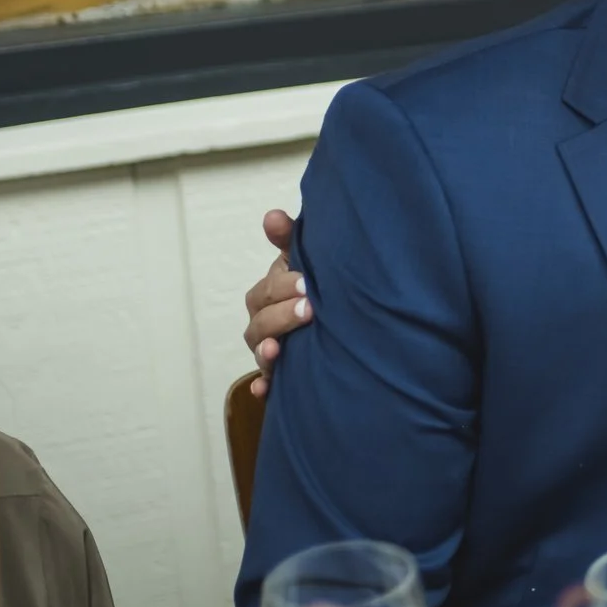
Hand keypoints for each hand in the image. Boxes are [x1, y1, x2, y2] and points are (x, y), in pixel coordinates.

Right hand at [241, 208, 311, 394]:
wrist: (346, 317)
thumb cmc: (319, 283)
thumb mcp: (307, 260)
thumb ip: (290, 239)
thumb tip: (272, 216)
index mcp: (271, 294)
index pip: (266, 291)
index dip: (282, 286)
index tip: (307, 282)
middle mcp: (265, 321)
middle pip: (260, 320)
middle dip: (280, 315)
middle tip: (309, 309)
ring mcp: (270, 349)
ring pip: (260, 350)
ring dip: (266, 350)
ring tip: (278, 348)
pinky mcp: (280, 374)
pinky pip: (265, 385)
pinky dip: (263, 387)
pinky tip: (264, 391)